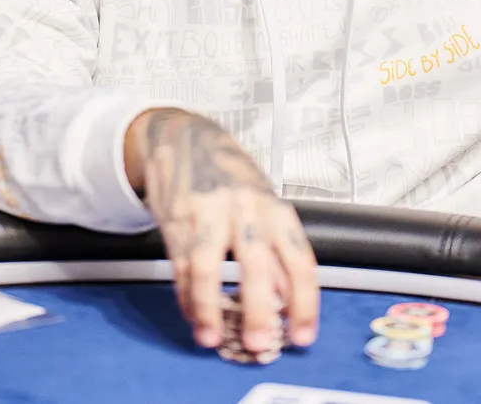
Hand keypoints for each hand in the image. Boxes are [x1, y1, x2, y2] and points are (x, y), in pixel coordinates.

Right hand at [124, 108, 319, 352]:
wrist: (183, 137)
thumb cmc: (230, 176)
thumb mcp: (263, 205)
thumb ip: (275, 251)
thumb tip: (286, 302)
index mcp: (274, 208)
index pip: (299, 260)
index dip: (305, 303)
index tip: (303, 336)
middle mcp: (245, 209)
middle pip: (255, 264)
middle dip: (257, 310)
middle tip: (259, 345)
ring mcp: (207, 213)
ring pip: (207, 267)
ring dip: (208, 308)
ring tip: (210, 339)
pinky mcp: (175, 219)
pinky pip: (180, 265)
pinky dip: (186, 296)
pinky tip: (193, 315)